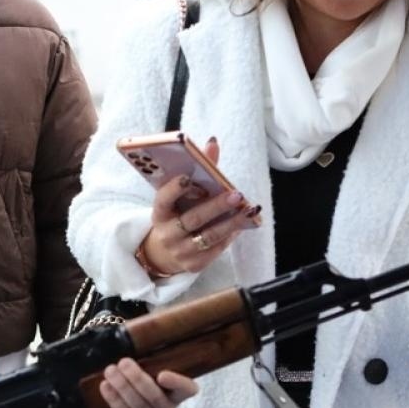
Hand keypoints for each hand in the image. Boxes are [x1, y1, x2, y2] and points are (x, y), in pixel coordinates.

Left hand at [100, 358, 198, 407]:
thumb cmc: (143, 390)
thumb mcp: (152, 377)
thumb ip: (150, 363)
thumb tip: (136, 335)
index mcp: (176, 395)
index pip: (188, 389)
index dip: (178, 382)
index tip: (162, 374)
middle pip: (154, 396)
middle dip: (137, 378)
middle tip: (124, 362)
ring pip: (137, 404)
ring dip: (122, 386)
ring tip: (110, 370)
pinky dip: (114, 398)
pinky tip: (105, 386)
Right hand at [139, 138, 258, 276]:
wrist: (164, 253)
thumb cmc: (176, 216)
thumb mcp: (179, 198)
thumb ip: (197, 171)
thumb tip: (212, 143)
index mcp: (160, 213)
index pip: (163, 200)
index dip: (174, 189)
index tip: (189, 178)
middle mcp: (167, 233)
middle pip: (193, 219)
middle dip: (216, 206)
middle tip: (236, 194)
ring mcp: (180, 251)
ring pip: (209, 236)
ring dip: (232, 223)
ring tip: (249, 210)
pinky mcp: (193, 265)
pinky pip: (216, 249)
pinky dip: (230, 236)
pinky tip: (242, 225)